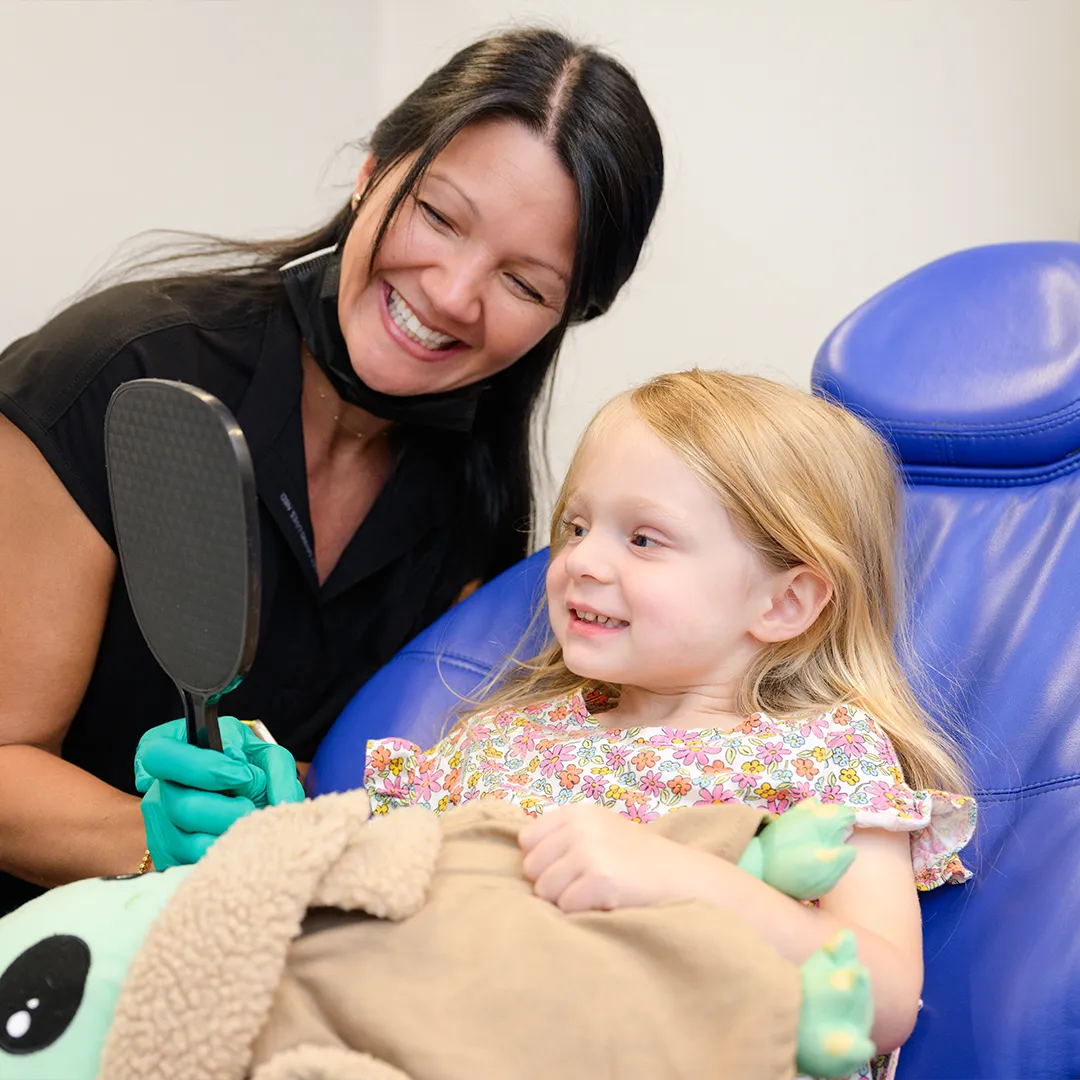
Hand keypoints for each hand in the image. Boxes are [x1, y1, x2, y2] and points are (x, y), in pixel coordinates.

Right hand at [135, 716, 304, 868]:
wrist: (244, 795)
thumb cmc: (249, 767)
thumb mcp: (263, 753)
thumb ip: (276, 769)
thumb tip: (283, 802)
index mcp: (171, 749)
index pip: (158, 754)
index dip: (201, 766)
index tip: (242, 774)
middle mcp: (157, 788)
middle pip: (180, 805)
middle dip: (228, 809)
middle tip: (251, 805)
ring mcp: (158, 825)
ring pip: (187, 841)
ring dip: (230, 833)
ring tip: (247, 822)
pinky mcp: (167, 856)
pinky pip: (194, 863)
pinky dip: (226, 853)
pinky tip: (239, 840)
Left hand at [518, 803, 706, 912]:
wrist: (679, 876)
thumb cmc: (635, 860)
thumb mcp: (600, 831)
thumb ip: (564, 836)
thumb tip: (523, 857)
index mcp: (577, 813)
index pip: (527, 840)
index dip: (541, 860)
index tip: (565, 869)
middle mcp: (579, 827)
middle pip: (531, 868)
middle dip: (551, 883)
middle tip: (582, 885)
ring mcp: (589, 851)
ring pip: (544, 890)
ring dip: (565, 900)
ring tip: (594, 893)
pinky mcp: (599, 878)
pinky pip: (565, 906)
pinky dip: (582, 911)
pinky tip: (604, 902)